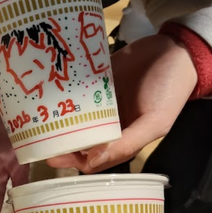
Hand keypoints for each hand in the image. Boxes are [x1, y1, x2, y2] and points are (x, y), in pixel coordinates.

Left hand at [46, 34, 196, 172]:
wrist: (174, 51)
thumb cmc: (169, 91)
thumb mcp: (155, 122)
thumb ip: (127, 143)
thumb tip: (91, 162)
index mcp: (119, 141)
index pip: (90, 159)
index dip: (72, 160)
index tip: (52, 155)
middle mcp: (105, 126)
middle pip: (76, 140)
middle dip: (58, 142)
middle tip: (38, 137)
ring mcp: (97, 105)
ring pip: (72, 118)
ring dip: (57, 121)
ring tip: (36, 120)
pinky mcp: (92, 84)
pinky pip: (74, 94)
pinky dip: (62, 96)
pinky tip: (45, 96)